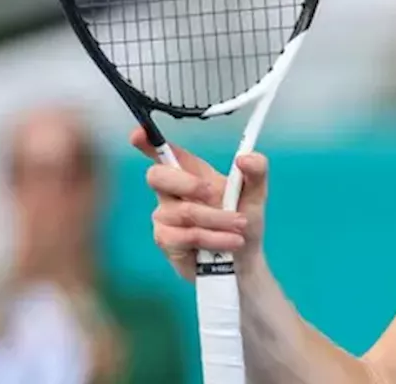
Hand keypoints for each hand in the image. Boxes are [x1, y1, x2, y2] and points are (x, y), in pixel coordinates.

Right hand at [131, 128, 269, 280]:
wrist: (244, 261)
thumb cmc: (244, 223)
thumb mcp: (256, 195)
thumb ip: (256, 172)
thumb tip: (245, 158)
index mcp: (193, 174)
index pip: (165, 154)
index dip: (148, 143)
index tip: (139, 134)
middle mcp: (173, 192)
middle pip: (157, 176)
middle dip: (188, 183)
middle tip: (213, 193)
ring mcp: (166, 217)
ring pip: (182, 211)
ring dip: (217, 220)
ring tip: (239, 227)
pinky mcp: (167, 241)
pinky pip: (185, 236)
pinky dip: (213, 238)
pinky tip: (230, 242)